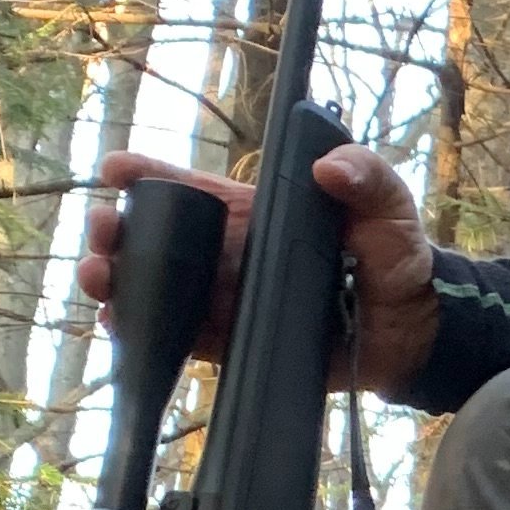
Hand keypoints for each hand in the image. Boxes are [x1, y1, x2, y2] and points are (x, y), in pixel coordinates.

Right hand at [81, 143, 440, 400]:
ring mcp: (226, 298)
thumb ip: (366, 178)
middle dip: (116, 230)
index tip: (115, 170)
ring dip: (119, 281)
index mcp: (252, 211)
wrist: (410, 333)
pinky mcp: (231, 343)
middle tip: (101, 232)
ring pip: (156, 287)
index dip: (147, 173)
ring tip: (99, 280)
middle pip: (155, 236)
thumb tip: (329, 167)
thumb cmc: (396, 257)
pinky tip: (121, 327)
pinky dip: (145, 334)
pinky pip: (178, 337)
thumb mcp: (389, 207)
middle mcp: (228, 252)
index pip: (189, 186)